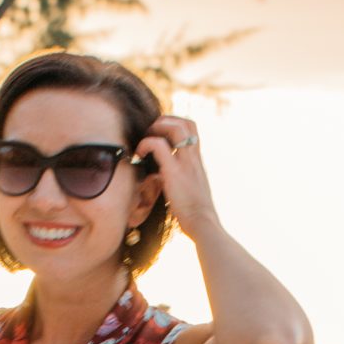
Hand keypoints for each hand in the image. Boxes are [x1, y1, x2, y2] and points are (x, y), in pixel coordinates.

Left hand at [134, 114, 217, 238]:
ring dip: (157, 127)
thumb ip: (184, 178)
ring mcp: (185, 162)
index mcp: (198, 160)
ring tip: (146, 139)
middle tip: (151, 133)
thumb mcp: (192, 189)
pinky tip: (139, 154)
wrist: (203, 224)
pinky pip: (158, 145)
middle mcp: (193, 157)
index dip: (175, 122)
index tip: (161, 131)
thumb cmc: (196, 213)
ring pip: (175, 127)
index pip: (192, 128)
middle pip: (185, 122)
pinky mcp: (174, 171)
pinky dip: (146, 144)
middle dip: (165, 120)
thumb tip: (169, 179)